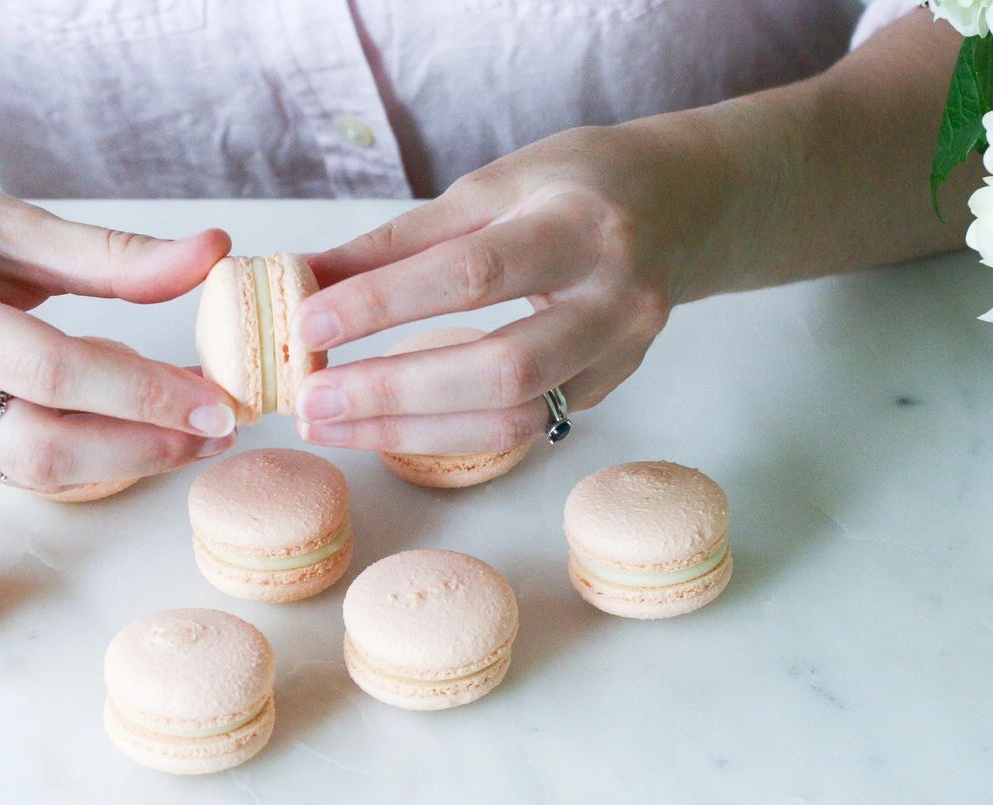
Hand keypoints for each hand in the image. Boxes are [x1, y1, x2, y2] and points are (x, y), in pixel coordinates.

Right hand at [0, 149, 236, 491]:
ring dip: (123, 458)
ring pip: (31, 471)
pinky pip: (15, 462)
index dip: (141, 392)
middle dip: (143, 448)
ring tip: (189, 431)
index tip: (215, 400)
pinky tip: (129, 423)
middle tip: (216, 429)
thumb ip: (115, 254)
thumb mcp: (13, 222)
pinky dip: (84, 450)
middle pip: (41, 448)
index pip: (50, 371)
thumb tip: (211, 254)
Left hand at [293, 123, 716, 453]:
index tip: (310, 323)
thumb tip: (309, 277)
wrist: (684, 208)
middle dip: (395, 391)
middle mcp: (613, 298)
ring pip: (514, 416)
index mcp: (581, 226)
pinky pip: (522, 426)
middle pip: (501, 367)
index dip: (385, 303)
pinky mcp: (608, 388)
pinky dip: (448, 431)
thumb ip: (402, 239)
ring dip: (412, 430)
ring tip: (332, 424)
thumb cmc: (578, 184)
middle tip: (311, 400)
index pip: (473, 274)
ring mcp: (619, 354)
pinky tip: (388, 425)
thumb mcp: (493, 187)